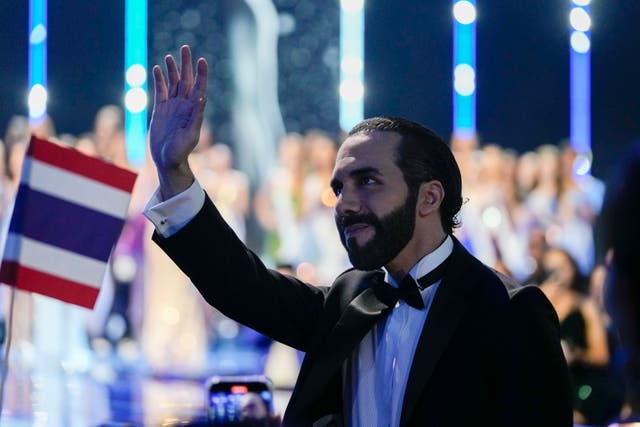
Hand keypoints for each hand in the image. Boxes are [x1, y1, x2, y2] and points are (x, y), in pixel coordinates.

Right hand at [149, 45, 207, 198]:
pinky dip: (158, 80)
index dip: (201, 73)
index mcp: (194, 110)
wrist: (167, 161)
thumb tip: (202, 97)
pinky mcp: (160, 110)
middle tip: (185, 47)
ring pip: (173, 83)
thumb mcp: (191, 134)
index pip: (199, 87)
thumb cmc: (181, 151)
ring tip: (170, 56)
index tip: (201, 60)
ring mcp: (172, 107)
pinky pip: (160, 91)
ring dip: (172, 69)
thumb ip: (196, 116)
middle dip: (186, 64)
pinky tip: (156, 69)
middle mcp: (184, 106)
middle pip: (186, 80)